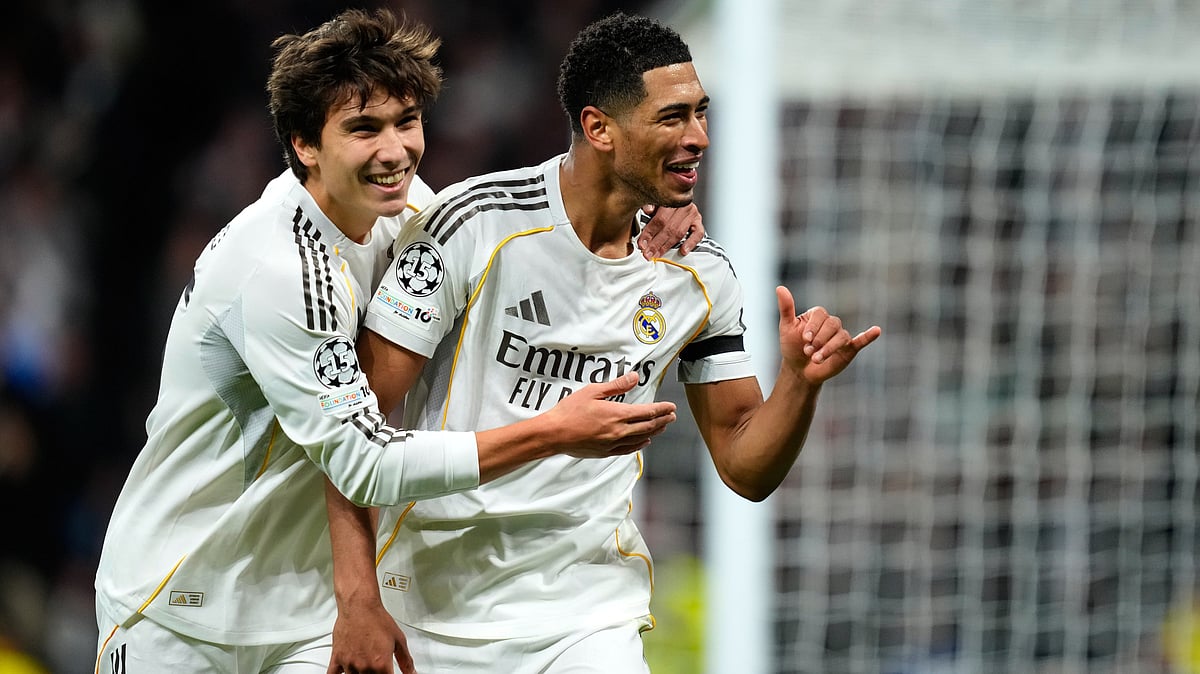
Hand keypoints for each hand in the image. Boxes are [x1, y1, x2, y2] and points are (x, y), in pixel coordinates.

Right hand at [328, 602, 415, 673]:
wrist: (359, 606)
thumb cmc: (376, 619)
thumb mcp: (399, 639)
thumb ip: (406, 660)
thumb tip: (412, 672)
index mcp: (381, 665)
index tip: (389, 673)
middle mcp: (364, 667)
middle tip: (377, 667)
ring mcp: (349, 664)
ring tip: (365, 667)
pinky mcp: (337, 659)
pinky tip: (345, 673)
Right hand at [541, 372, 676, 457]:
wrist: (554, 434)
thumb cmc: (569, 411)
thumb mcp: (592, 391)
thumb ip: (616, 386)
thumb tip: (635, 378)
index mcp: (617, 414)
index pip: (647, 412)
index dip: (662, 409)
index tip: (671, 406)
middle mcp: (619, 431)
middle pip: (648, 426)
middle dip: (663, 420)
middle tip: (672, 415)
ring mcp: (613, 443)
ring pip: (641, 438)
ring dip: (655, 431)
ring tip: (663, 426)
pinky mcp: (605, 452)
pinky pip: (628, 449)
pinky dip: (640, 444)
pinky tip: (645, 441)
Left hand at [637, 204, 703, 257]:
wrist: (676, 196)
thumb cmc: (664, 201)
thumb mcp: (654, 201)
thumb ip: (650, 205)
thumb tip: (648, 210)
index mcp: (672, 199)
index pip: (660, 219)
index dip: (650, 233)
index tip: (642, 244)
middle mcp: (684, 206)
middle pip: (669, 228)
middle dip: (656, 244)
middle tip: (647, 253)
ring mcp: (692, 214)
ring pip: (679, 233)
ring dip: (667, 246)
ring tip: (657, 254)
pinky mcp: (698, 222)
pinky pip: (698, 235)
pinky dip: (690, 243)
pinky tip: (683, 251)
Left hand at [776, 286, 880, 385]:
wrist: (798, 370)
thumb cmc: (792, 347)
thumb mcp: (786, 327)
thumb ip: (786, 308)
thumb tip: (780, 287)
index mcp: (817, 315)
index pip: (821, 315)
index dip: (813, 327)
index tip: (804, 339)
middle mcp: (831, 323)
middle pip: (832, 325)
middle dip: (819, 340)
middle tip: (807, 351)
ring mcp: (841, 335)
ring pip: (841, 337)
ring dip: (829, 348)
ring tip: (815, 359)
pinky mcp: (849, 349)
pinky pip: (861, 341)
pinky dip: (869, 336)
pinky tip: (876, 331)